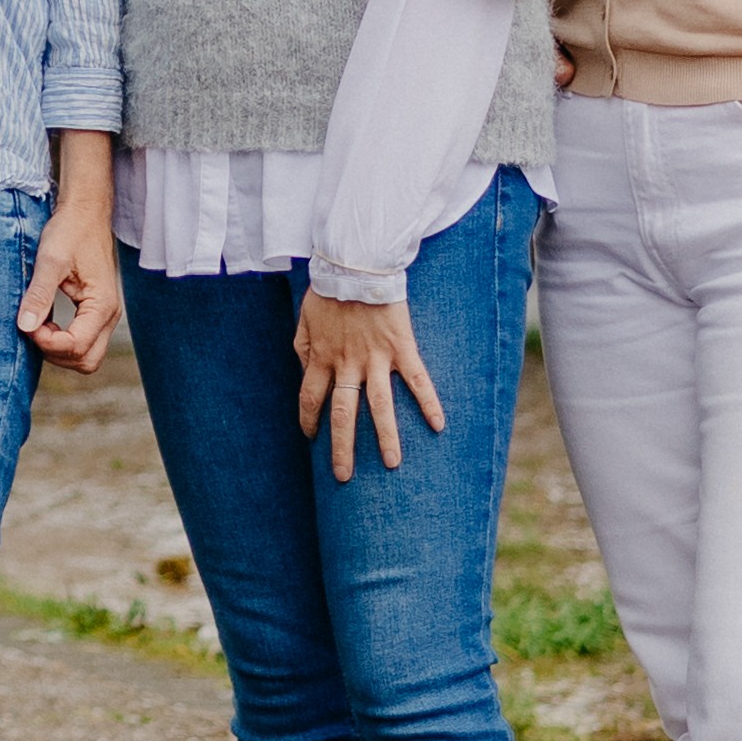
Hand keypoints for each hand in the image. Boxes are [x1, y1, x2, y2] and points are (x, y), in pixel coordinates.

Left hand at [18, 190, 122, 374]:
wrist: (84, 213)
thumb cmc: (70, 231)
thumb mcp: (50, 261)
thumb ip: (39, 294)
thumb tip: (25, 326)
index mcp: (102, 305)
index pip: (77, 346)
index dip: (47, 342)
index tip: (28, 323)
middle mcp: (108, 314)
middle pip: (86, 360)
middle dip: (55, 352)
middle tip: (33, 328)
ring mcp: (103, 315)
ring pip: (85, 354)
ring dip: (58, 347)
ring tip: (36, 322)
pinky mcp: (94, 311)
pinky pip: (81, 340)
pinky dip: (61, 339)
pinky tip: (43, 320)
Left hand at [292, 289, 447, 481]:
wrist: (357, 264)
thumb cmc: (328, 291)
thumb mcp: (303, 320)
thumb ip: (303, 349)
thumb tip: (305, 372)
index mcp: (321, 358)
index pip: (311, 400)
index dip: (309, 421)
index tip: (311, 438)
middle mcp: (348, 365)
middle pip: (344, 414)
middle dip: (343, 448)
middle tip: (344, 476)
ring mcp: (376, 359)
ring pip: (380, 406)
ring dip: (386, 437)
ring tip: (393, 464)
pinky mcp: (402, 348)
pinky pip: (417, 381)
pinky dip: (429, 403)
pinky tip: (438, 425)